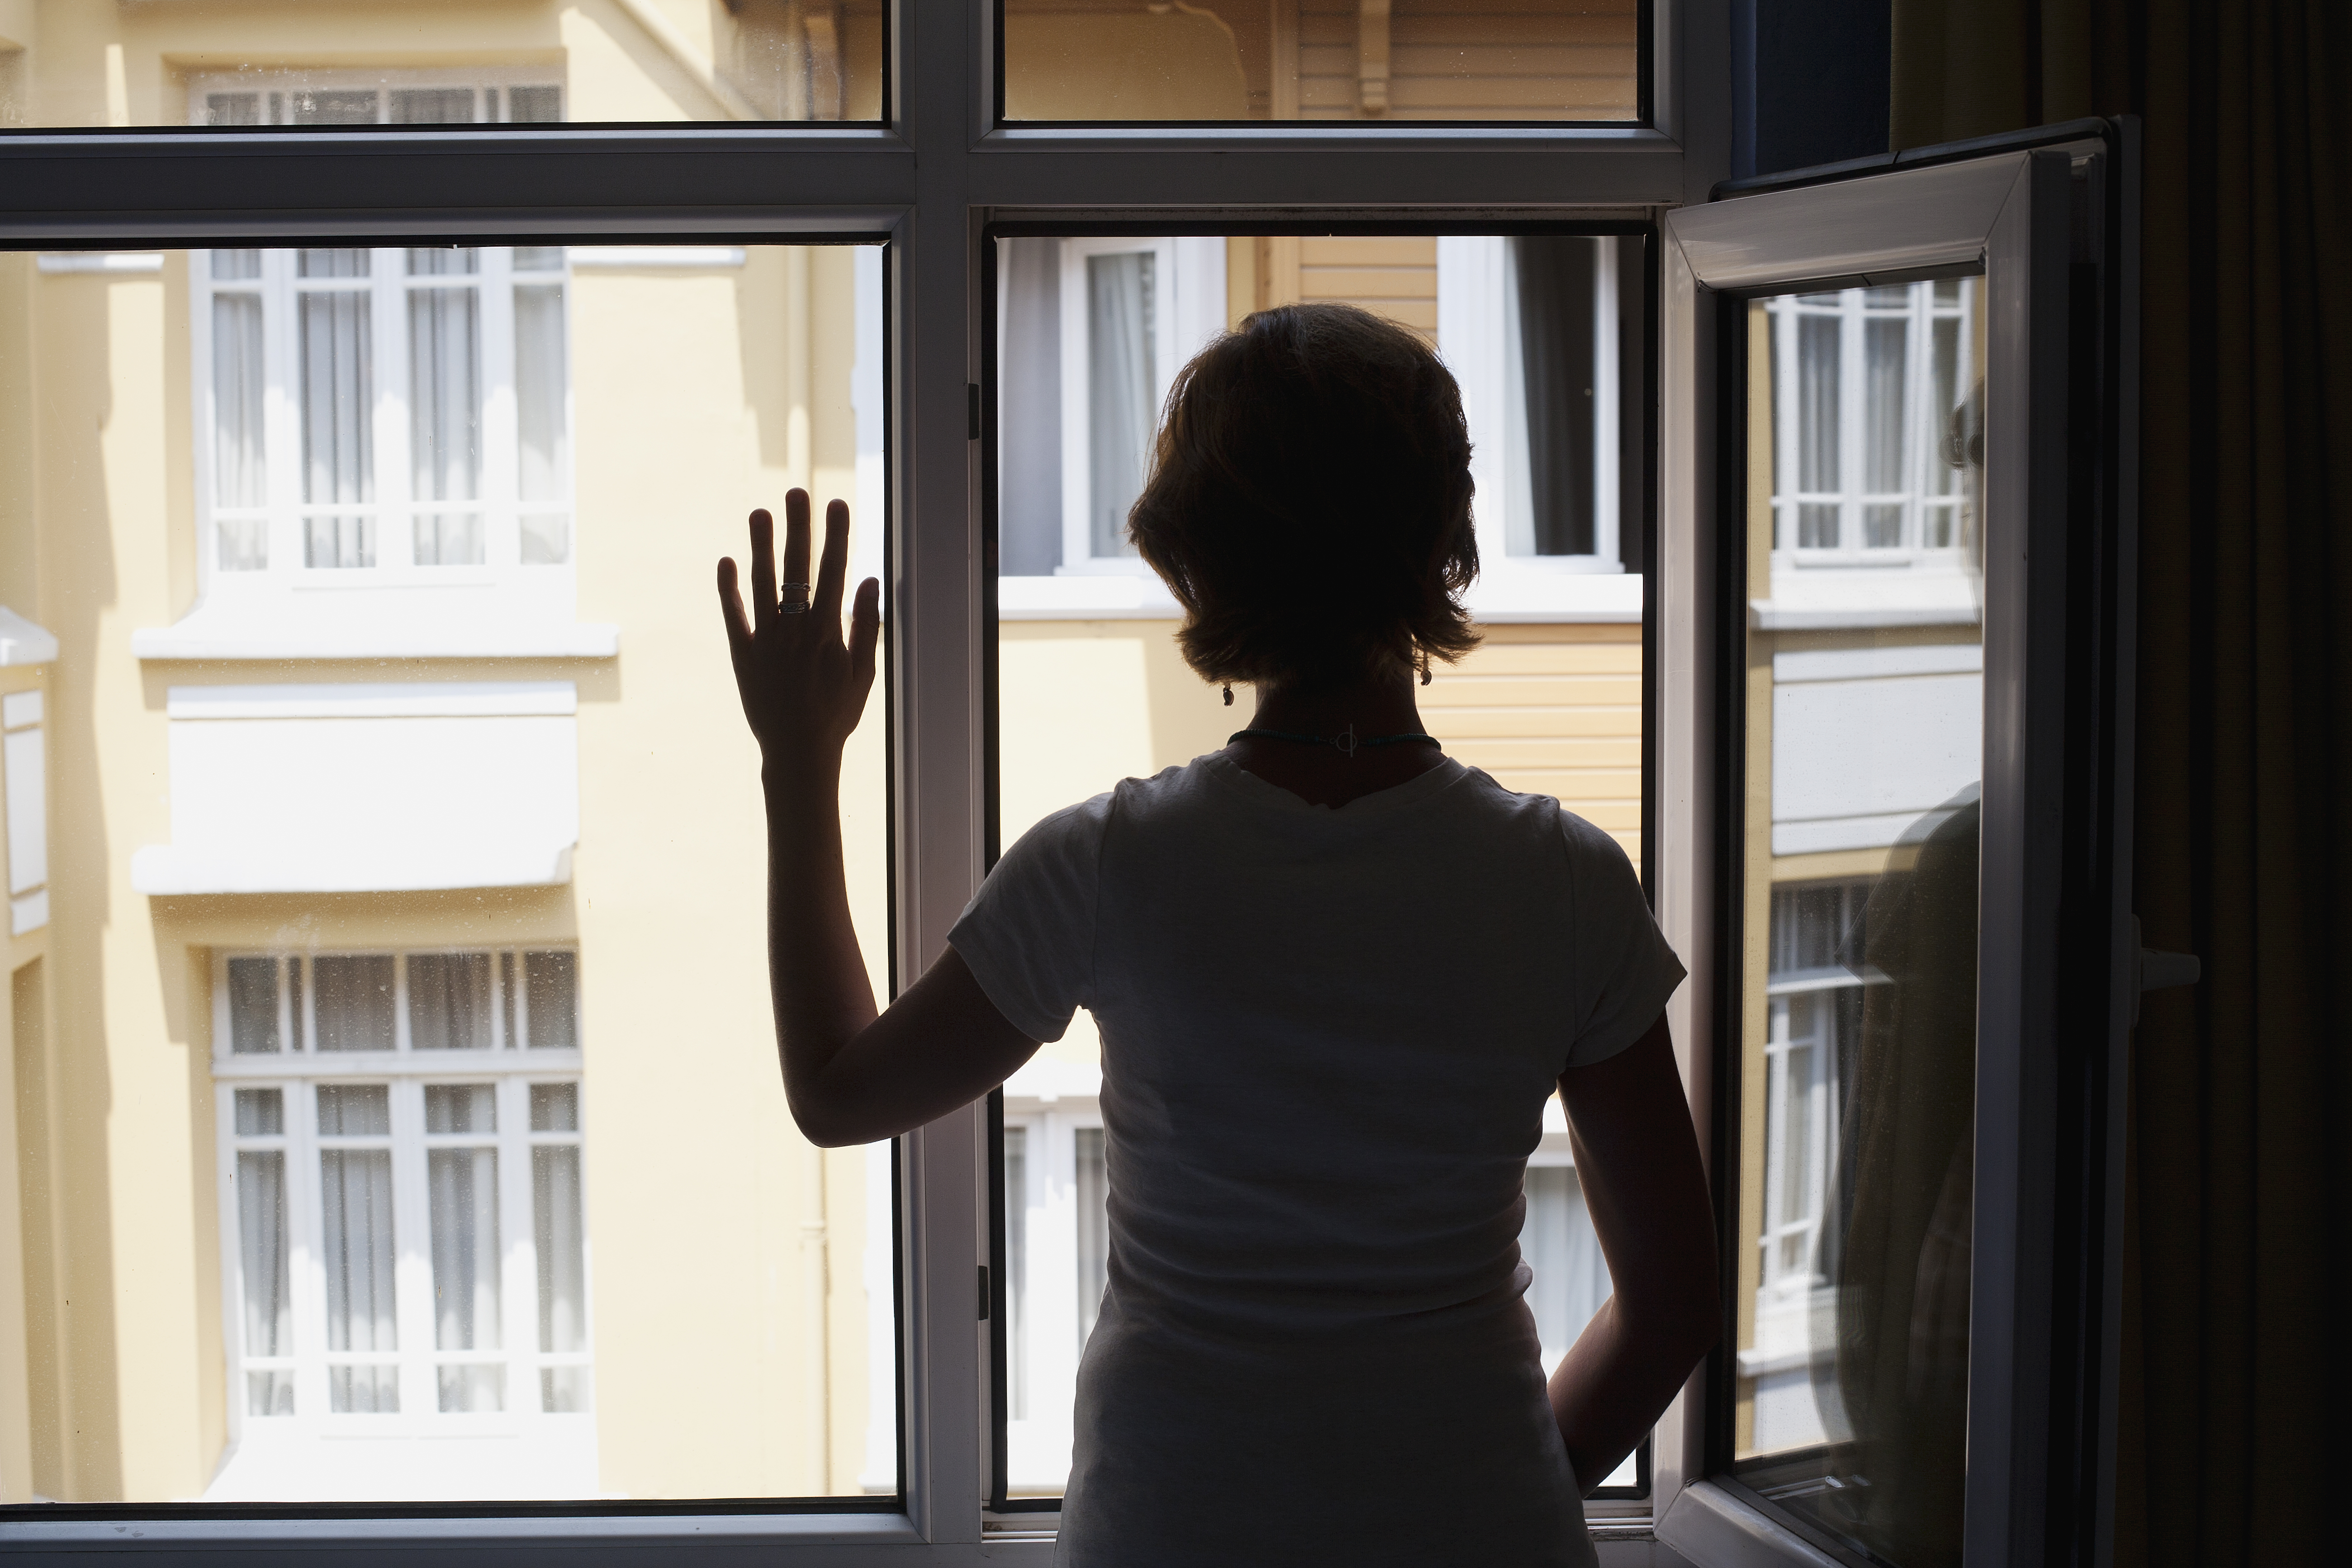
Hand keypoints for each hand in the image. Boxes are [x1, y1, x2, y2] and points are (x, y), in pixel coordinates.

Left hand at [717, 490, 880, 768]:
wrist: (797, 751)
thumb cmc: (836, 714)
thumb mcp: (863, 673)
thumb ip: (865, 625)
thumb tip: (869, 580)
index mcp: (828, 633)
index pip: (834, 573)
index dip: (836, 536)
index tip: (837, 504)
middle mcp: (795, 630)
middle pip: (797, 569)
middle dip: (798, 528)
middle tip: (796, 492)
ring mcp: (767, 640)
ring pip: (762, 584)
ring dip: (761, 546)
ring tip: (759, 512)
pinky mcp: (743, 653)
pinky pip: (734, 615)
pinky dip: (729, 588)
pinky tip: (728, 560)